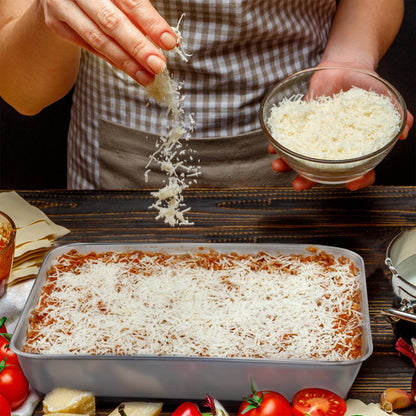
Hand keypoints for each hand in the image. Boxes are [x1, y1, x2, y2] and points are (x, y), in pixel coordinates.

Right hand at [39, 0, 177, 84]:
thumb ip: (138, 10)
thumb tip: (165, 39)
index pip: (130, 1)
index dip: (151, 22)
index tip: (170, 42)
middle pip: (111, 21)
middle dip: (138, 47)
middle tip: (158, 66)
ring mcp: (61, 4)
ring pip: (99, 39)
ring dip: (126, 62)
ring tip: (147, 76)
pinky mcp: (56, 22)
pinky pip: (90, 46)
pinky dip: (112, 59)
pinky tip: (131, 70)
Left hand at [269, 64, 413, 190]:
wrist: (346, 68)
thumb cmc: (368, 88)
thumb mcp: (386, 102)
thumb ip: (398, 117)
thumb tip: (404, 131)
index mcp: (353, 148)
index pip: (358, 170)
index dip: (357, 180)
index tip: (350, 185)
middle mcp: (332, 148)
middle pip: (321, 170)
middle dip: (309, 179)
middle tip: (299, 184)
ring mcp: (314, 138)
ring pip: (300, 157)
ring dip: (287, 164)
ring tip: (278, 165)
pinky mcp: (301, 125)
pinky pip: (288, 137)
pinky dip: (278, 143)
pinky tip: (272, 147)